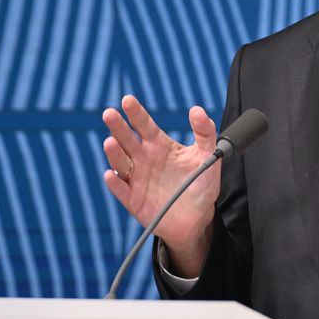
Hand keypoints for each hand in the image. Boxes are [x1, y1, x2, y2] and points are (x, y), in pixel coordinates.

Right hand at [102, 95, 218, 276]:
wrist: (198, 218)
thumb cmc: (201, 183)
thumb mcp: (208, 156)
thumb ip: (205, 132)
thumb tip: (197, 110)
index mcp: (159, 145)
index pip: (144, 125)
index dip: (136, 113)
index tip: (127, 100)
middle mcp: (144, 159)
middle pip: (127, 140)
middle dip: (117, 127)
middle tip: (109, 114)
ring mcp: (137, 179)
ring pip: (120, 163)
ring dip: (114, 153)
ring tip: (110, 142)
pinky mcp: (133, 200)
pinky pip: (121, 190)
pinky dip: (115, 183)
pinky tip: (111, 174)